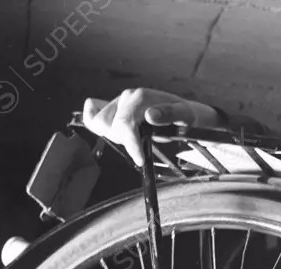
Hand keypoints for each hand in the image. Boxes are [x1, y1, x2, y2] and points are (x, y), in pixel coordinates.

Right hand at [82, 88, 221, 166]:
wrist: (185, 112)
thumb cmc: (186, 115)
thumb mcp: (186, 115)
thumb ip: (170, 114)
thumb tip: (151, 115)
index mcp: (140, 98)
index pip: (124, 123)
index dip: (130, 144)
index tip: (140, 160)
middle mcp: (127, 97)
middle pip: (107, 124)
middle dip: (123, 140)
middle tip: (141, 146)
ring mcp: (119, 102)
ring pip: (100, 122)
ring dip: (114, 136)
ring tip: (134, 139)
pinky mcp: (115, 108)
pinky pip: (94, 114)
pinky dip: (95, 124)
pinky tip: (111, 131)